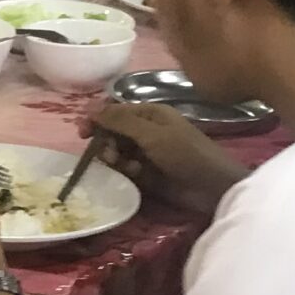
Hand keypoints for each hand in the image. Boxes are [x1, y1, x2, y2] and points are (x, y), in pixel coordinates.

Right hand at [90, 100, 241, 218]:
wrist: (212, 187)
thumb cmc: (185, 153)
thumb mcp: (151, 133)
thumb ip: (120, 121)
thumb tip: (90, 106)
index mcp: (150, 114)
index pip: (116, 111)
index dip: (98, 119)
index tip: (82, 133)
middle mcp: (147, 131)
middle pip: (113, 132)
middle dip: (106, 142)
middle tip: (107, 155)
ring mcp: (147, 153)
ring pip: (117, 152)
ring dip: (116, 158)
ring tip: (126, 166)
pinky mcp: (147, 174)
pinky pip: (125, 169)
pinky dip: (126, 172)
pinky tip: (135, 175)